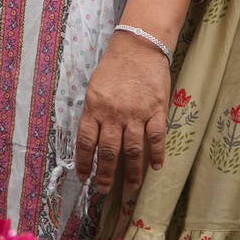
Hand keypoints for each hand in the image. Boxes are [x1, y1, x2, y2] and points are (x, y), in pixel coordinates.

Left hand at [74, 30, 169, 194]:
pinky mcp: (156, 110)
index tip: (83, 177)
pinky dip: (156, 154)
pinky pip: (156, 137)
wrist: (137, 48)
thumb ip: (95, 114)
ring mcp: (136, 113)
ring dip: (131, 172)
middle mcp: (113, 114)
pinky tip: (156, 167)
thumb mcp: (94, 90)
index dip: (84, 162)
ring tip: (131, 189)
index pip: (86, 142)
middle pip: (109, 151)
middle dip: (106, 175)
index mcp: (94, 108)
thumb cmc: (113, 69)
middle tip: (104, 190)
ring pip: (133, 150)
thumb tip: (93, 140)